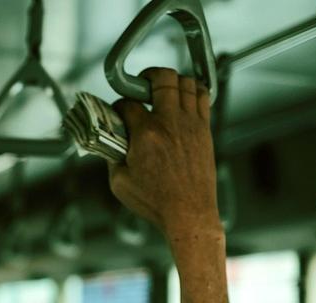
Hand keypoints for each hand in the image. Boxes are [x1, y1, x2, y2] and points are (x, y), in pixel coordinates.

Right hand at [108, 67, 220, 245]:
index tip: (118, 112)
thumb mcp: (119, 182)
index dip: (119, 105)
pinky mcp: (204, 131)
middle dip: (148, 76)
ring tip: (163, 89)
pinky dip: (193, 90)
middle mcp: (170, 123)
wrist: (188, 214)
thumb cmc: (156, 202)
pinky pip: (203, 97)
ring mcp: (191, 124)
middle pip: (162, 78)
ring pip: (186, 82)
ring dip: (172, 81)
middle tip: (141, 83)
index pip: (128, 104)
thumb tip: (111, 143)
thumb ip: (112, 157)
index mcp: (146, 135)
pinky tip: (184, 98)